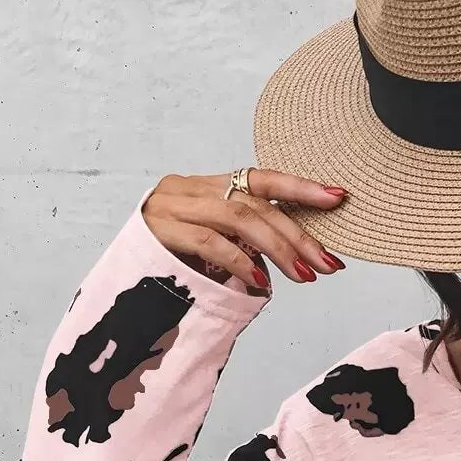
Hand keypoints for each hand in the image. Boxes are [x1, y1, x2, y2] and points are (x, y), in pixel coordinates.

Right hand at [140, 170, 349, 290]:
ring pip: (238, 219)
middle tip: (328, 264)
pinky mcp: (161, 231)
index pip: (262, 178)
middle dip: (298, 236)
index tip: (338, 198)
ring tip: (303, 276)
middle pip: (256, 204)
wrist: (121, 278)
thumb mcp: (218, 245)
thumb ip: (249, 241)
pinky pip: (210, 243)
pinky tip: (261, 282)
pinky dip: (240, 262)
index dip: (301, 187)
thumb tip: (301, 257)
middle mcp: (191, 188)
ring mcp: (173, 207)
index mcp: (209, 186)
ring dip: (277, 249)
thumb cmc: (175, 262)